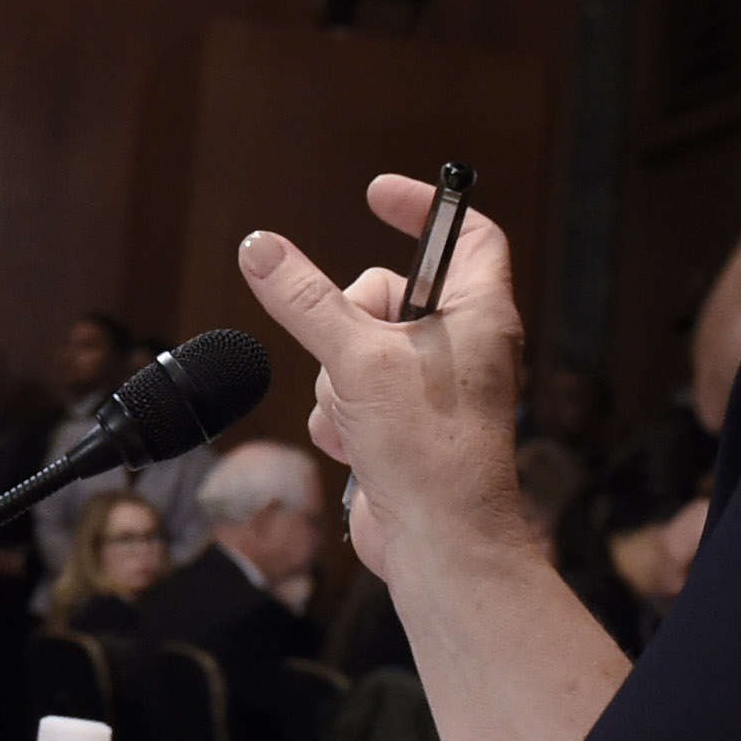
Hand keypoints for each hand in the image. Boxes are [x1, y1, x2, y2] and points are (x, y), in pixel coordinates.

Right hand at [241, 173, 536, 589]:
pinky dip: (340, 416)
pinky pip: (351, 395)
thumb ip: (304, 299)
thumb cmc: (429, 450)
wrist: (440, 545)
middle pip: (388, 293)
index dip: (425, 207)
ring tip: (359, 415)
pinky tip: (353, 444)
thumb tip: (261, 248)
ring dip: (337, 381)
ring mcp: (433, 389)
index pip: (466, 232)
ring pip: (358, 349)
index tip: (376, 195)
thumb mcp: (357, 358)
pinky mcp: (405, 427)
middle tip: (351, 350)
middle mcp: (464, 346)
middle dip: (348, 322)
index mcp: (479, 313)